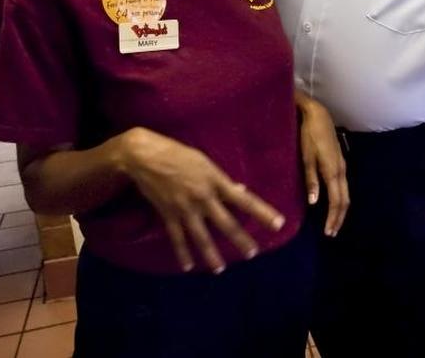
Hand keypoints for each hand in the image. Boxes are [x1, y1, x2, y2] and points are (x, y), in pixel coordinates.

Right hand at [117, 128, 284, 272]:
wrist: (146, 157)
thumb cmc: (179, 154)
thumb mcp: (206, 163)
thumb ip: (223, 180)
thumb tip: (241, 191)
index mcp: (216, 181)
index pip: (245, 200)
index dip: (263, 212)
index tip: (278, 224)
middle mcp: (204, 197)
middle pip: (226, 223)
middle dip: (240, 240)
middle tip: (252, 254)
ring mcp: (185, 208)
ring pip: (201, 236)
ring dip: (211, 254)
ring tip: (220, 269)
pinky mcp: (168, 214)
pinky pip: (177, 238)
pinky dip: (182, 253)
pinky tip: (188, 266)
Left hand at [295, 92, 349, 236]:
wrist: (318, 115)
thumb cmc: (308, 135)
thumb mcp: (306, 157)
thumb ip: (311, 180)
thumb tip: (314, 203)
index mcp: (332, 171)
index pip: (337, 201)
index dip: (333, 217)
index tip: (328, 232)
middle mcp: (341, 170)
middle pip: (345, 200)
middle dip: (339, 218)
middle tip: (332, 233)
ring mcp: (342, 166)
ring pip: (345, 193)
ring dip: (340, 209)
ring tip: (333, 223)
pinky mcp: (339, 162)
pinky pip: (343, 186)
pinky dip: (340, 199)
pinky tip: (333, 203)